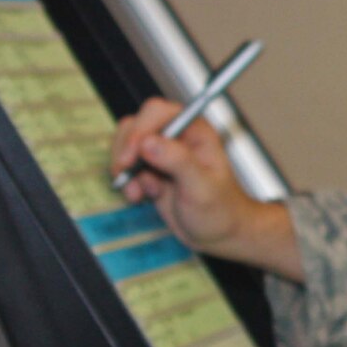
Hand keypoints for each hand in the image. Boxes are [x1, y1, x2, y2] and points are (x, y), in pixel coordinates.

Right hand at [108, 98, 301, 278]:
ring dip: (124, 169)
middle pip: (135, 126)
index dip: (140, 130)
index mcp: (194, 130)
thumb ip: (177, 161)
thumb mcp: (202, 186)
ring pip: (127, 146)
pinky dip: (127, 183)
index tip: (133, 155)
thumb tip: (148, 143)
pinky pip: (127, 168)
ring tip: (137, 192)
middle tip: (126, 173)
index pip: (157, 112)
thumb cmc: (221, 210)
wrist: (219, 234)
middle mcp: (176, 137)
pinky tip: (140, 197)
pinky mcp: (151, 171)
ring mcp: (161, 154)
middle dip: (126, 151)